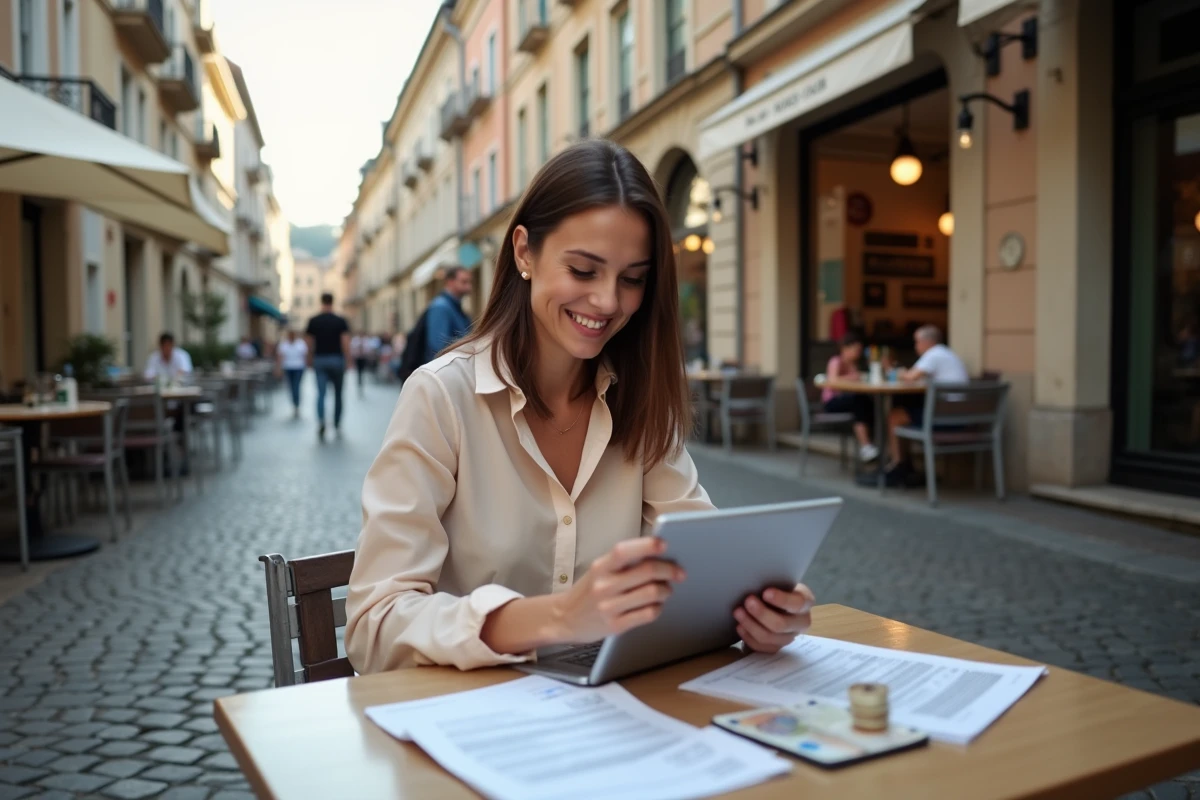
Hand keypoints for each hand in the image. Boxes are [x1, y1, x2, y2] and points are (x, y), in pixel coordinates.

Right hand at [550, 538, 684, 643]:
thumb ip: (622, 563)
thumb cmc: (588, 591)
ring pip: (651, 593)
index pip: (624, 551)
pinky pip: (647, 614)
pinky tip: (656, 605)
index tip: (665, 544)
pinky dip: (658, 608)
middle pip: (646, 572)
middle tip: (678, 572)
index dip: (647, 545)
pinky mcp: (615, 626)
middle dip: (669, 570)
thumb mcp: (598, 570)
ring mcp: (609, 607)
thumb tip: (657, 554)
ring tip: (666, 589)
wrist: (564, 619)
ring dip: (665, 590)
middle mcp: (604, 585)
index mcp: (600, 567)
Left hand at [734, 583, 814, 653]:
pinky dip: (749, 637)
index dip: (781, 599)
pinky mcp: (777, 647)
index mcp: (805, 602)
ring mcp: (789, 637)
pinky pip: (762, 648)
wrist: (777, 601)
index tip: (765, 593)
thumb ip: (774, 583)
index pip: (797, 603)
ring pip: (770, 638)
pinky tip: (740, 626)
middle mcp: (800, 622)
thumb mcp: (780, 581)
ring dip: (751, 625)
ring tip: (738, 612)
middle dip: (761, 613)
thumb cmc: (777, 587)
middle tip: (747, 601)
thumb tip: (756, 582)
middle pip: (781, 624)